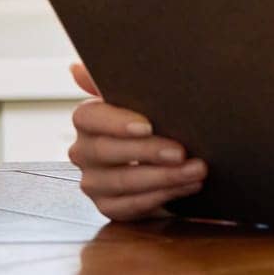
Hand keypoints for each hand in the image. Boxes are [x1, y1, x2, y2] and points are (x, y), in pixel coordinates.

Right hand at [68, 61, 206, 221]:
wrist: (166, 155)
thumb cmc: (153, 119)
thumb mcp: (141, 97)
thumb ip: (112, 81)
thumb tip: (76, 68)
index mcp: (88, 120)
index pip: (89, 117)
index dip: (117, 122)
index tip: (148, 125)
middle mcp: (84, 151)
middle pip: (108, 152)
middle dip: (149, 153)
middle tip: (181, 151)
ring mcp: (93, 182)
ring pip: (123, 182)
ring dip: (164, 177)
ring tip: (197, 170)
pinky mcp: (108, 206)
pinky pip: (131, 206)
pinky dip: (163, 196)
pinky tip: (188, 186)